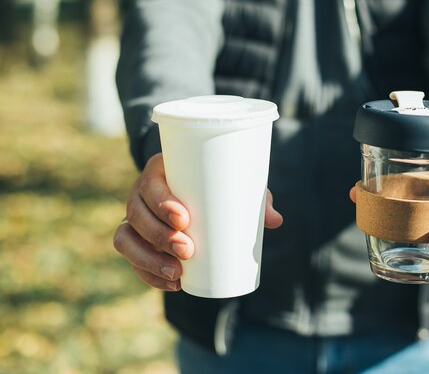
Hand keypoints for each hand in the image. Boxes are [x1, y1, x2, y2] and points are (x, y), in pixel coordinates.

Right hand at [113, 153, 282, 290]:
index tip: (184, 218)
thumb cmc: (219, 182)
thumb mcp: (236, 184)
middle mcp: (141, 194)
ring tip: (178, 273)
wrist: (199, 187)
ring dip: (149, 259)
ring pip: (126, 239)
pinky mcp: (138, 241)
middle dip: (159, 235)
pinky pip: (132, 259)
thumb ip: (256, 199)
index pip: (150, 184)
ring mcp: (136, 219)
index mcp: (160, 171)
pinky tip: (171, 284)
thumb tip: (275, 221)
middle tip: (188, 249)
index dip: (161, 202)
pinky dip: (148, 274)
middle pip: (136, 214)